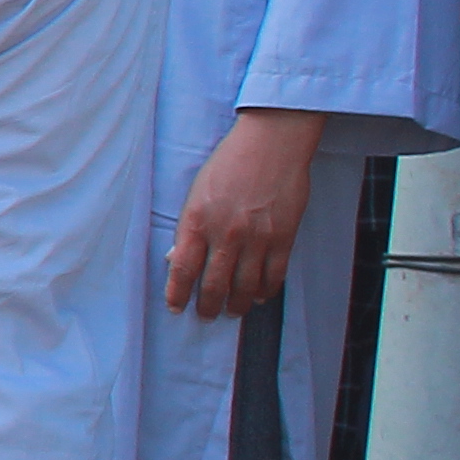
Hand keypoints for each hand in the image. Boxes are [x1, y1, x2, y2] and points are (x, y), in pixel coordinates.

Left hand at [167, 107, 327, 318]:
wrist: (271, 143)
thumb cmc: (230, 163)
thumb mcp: (196, 192)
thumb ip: (190, 227)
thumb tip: (177, 258)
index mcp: (197, 221)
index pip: (182, 269)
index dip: (177, 294)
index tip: (176, 307)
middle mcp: (225, 233)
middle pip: (214, 284)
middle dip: (208, 306)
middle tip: (205, 315)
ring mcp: (256, 237)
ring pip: (244, 285)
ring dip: (237, 304)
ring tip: (231, 312)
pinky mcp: (283, 236)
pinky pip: (274, 274)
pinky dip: (265, 290)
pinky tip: (258, 296)